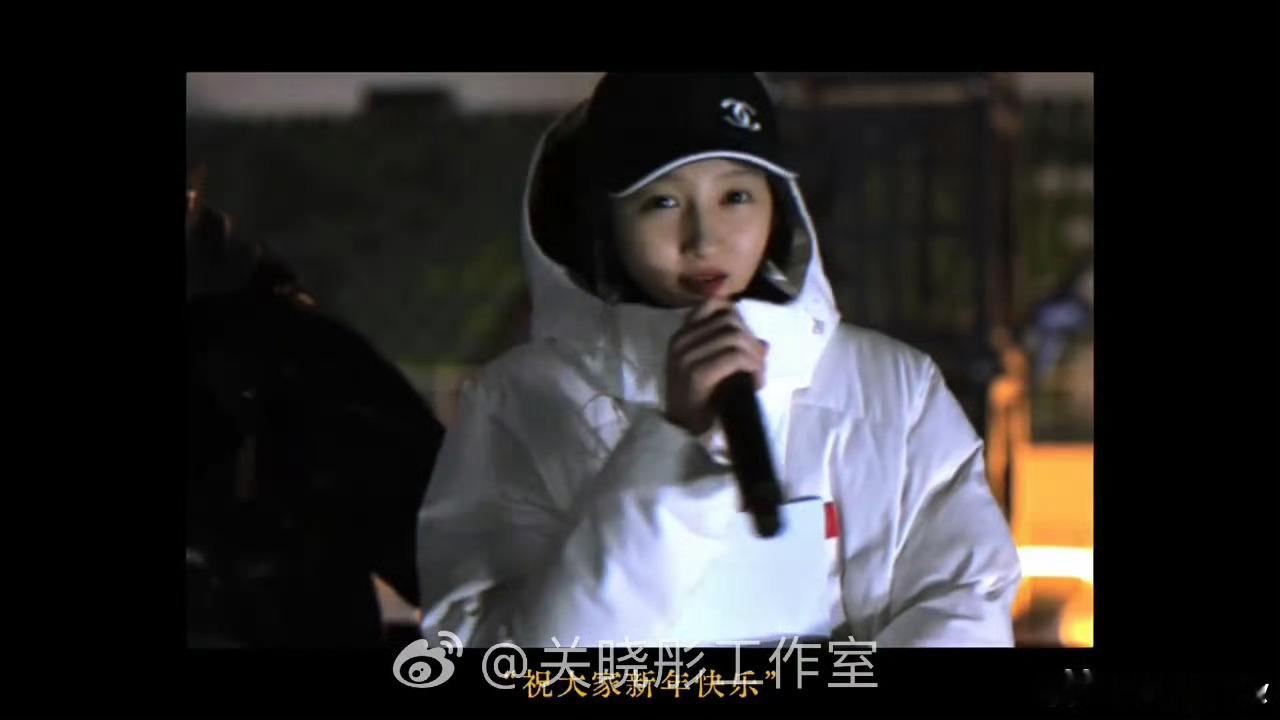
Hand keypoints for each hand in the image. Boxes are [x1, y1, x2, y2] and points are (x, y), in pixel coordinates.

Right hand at [664, 298, 766, 434]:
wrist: (681, 432)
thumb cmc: (698, 401)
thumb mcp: (712, 368)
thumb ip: (732, 350)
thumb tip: (764, 343)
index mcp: (682, 335)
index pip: (713, 304)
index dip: (738, 318)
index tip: (747, 342)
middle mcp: (681, 340)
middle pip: (730, 319)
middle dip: (751, 340)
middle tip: (759, 364)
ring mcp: (686, 356)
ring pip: (735, 336)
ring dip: (755, 355)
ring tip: (758, 375)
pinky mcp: (696, 373)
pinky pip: (735, 356)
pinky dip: (752, 367)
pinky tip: (756, 383)